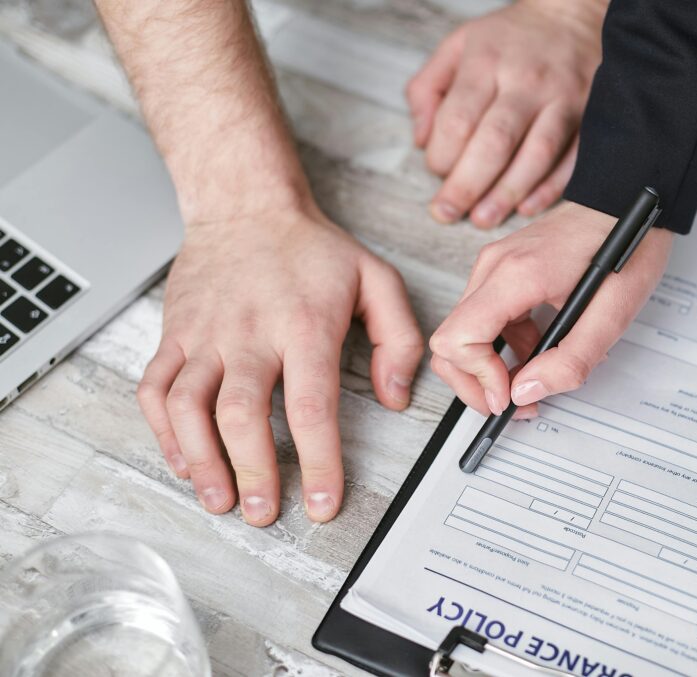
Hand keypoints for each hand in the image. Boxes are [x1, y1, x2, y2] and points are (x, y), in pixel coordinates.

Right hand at [137, 206, 422, 525]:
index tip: (323, 503)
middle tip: (266, 513)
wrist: (246, 205)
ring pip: (188, 406)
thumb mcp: (377, 279)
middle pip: (242, 414)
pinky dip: (163, 432)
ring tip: (220, 500)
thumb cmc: (312, 248)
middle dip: (253, 472)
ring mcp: (205, 335)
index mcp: (304, 324)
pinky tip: (182, 461)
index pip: (311, 406)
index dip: (319, 461)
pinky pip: (154, 388)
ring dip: (200, 461)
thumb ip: (399, 339)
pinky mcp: (174, 334)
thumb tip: (394, 397)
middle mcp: (249, 333)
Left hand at [406, 0, 604, 228]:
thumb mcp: (456, 46)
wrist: (570, 15)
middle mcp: (525, 81)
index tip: (436, 171)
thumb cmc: (508, 38)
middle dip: (467, 185)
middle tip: (448, 211)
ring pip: (535, 156)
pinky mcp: (588, 117)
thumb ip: (427, 89)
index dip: (441, 155)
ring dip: (506, 195)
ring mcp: (561, 100)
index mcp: (486, 62)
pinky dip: (549, 189)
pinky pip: (571, 160)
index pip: (458, 119)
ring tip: (483, 218)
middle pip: (494, 143)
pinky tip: (525, 207)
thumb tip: (421, 140)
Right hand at [430, 202, 671, 416]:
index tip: (509, 397)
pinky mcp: (503, 270)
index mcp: (515, 275)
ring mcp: (494, 266)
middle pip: (449, 342)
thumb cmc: (626, 246)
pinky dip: (505, 346)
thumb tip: (525, 393)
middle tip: (514, 404)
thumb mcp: (612, 315)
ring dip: (492, 367)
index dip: (478, 379)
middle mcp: (493, 267)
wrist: (627, 199)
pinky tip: (541, 350)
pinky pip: (485, 319)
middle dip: (476, 383)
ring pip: (464, 333)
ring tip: (537, 379)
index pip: (457, 339)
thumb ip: (570, 360)